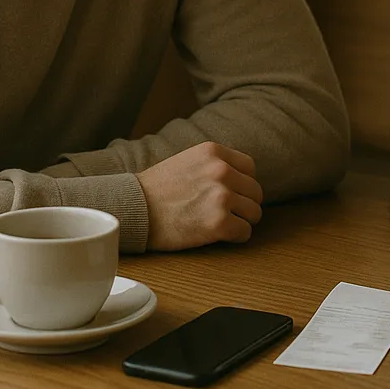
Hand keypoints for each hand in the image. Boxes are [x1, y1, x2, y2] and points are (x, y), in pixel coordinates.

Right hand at [136, 141, 263, 249]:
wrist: (134, 209)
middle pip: (255, 192)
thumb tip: (242, 178)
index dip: (243, 183)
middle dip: (244, 204)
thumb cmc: (157, 188)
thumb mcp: (189, 160)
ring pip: (255, 213)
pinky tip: (221, 235)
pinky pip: (245, 232)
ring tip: (223, 223)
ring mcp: (221, 196)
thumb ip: (215, 164)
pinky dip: (237, 236)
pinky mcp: (218, 223)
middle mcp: (221, 171)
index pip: (250, 168)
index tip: (233, 194)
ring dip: (242, 221)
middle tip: (227, 212)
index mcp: (214, 152)